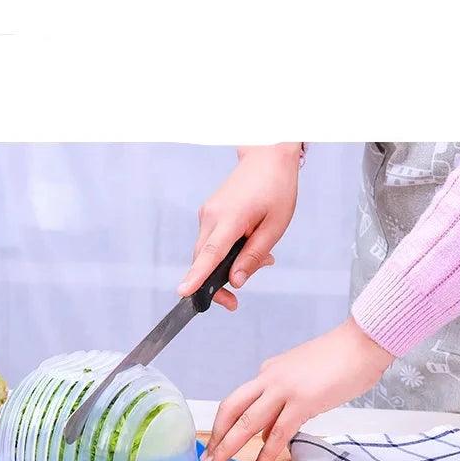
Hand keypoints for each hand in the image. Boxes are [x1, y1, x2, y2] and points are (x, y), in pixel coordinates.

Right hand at [177, 143, 301, 309]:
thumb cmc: (276, 188)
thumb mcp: (275, 227)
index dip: (197, 276)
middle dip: (214, 284)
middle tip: (234, 302)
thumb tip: (236, 281)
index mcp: (230, 218)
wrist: (266, 157)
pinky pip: (211, 242)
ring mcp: (206, 214)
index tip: (183, 292)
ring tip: (260, 260)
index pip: (210, 253)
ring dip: (224, 266)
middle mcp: (211, 216)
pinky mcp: (207, 214)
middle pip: (204, 260)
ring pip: (207, 253)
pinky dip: (224, 252)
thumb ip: (253, 256)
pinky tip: (248, 244)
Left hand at [200, 318, 393, 460]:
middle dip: (215, 435)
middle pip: (231, 409)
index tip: (215, 441)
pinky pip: (279, 433)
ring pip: (247, 422)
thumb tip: (267, 433)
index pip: (238, 400)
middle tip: (206, 458)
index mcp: (268, 372)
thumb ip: (281, 404)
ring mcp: (284, 389)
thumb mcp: (300, 379)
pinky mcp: (304, 401)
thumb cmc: (339, 360)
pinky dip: (266, 453)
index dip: (223, 423)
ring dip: (229, 446)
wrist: (362, 343)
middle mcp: (269, 379)